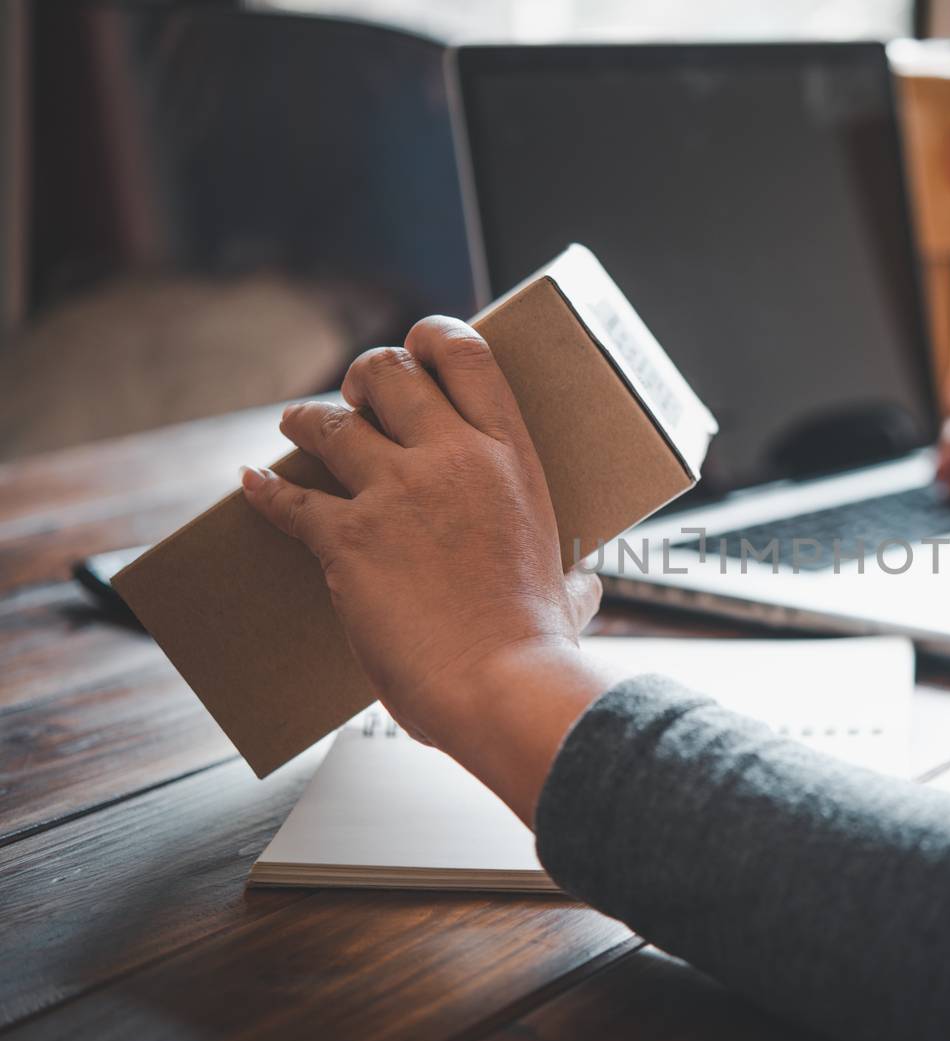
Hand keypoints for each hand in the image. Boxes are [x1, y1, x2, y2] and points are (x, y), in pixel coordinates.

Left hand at [240, 316, 619, 820]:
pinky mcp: (348, 539)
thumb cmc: (537, 645)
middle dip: (364, 376)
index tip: (415, 346)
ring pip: (331, 424)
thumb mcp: (568, 590)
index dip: (431, 336)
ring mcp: (396, 494)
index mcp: (511, 458)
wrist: (501, 685)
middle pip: (389, 373)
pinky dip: (266, 490)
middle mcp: (452, 458)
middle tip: (356, 395)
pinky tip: (253, 483)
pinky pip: (290, 498)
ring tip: (297, 422)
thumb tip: (585, 588)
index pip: (466, 355)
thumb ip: (571, 575)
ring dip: (307, 420)